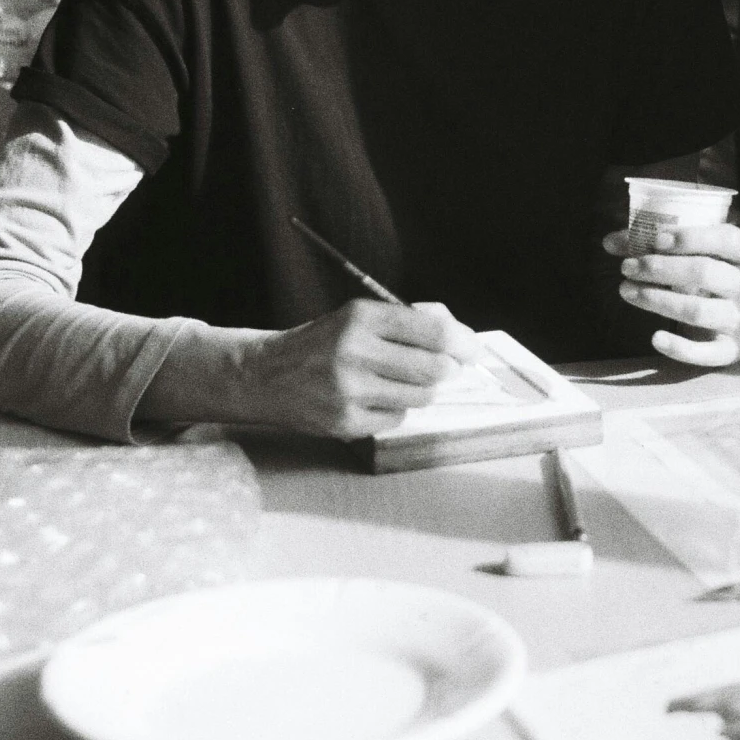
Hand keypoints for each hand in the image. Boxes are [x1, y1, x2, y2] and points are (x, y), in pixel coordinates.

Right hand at [224, 300, 480, 438]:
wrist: (267, 375)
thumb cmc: (324, 342)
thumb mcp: (358, 317)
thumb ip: (406, 322)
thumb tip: (461, 336)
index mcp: (362, 317)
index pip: (433, 332)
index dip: (462, 343)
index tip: (472, 349)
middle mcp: (354, 351)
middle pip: (434, 368)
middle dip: (447, 369)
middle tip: (446, 368)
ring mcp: (349, 390)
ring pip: (421, 396)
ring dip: (421, 390)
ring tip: (400, 380)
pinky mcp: (345, 421)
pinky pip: (397, 418)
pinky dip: (395, 409)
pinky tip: (374, 398)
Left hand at [602, 221, 739, 367]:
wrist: (725, 314)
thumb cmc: (704, 272)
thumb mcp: (688, 251)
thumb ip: (652, 243)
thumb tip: (609, 242)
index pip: (727, 239)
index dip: (692, 238)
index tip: (656, 241)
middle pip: (706, 273)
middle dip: (661, 269)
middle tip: (628, 267)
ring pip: (700, 310)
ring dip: (659, 301)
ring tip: (627, 291)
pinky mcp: (733, 347)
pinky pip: (708, 352)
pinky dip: (680, 348)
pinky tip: (656, 338)